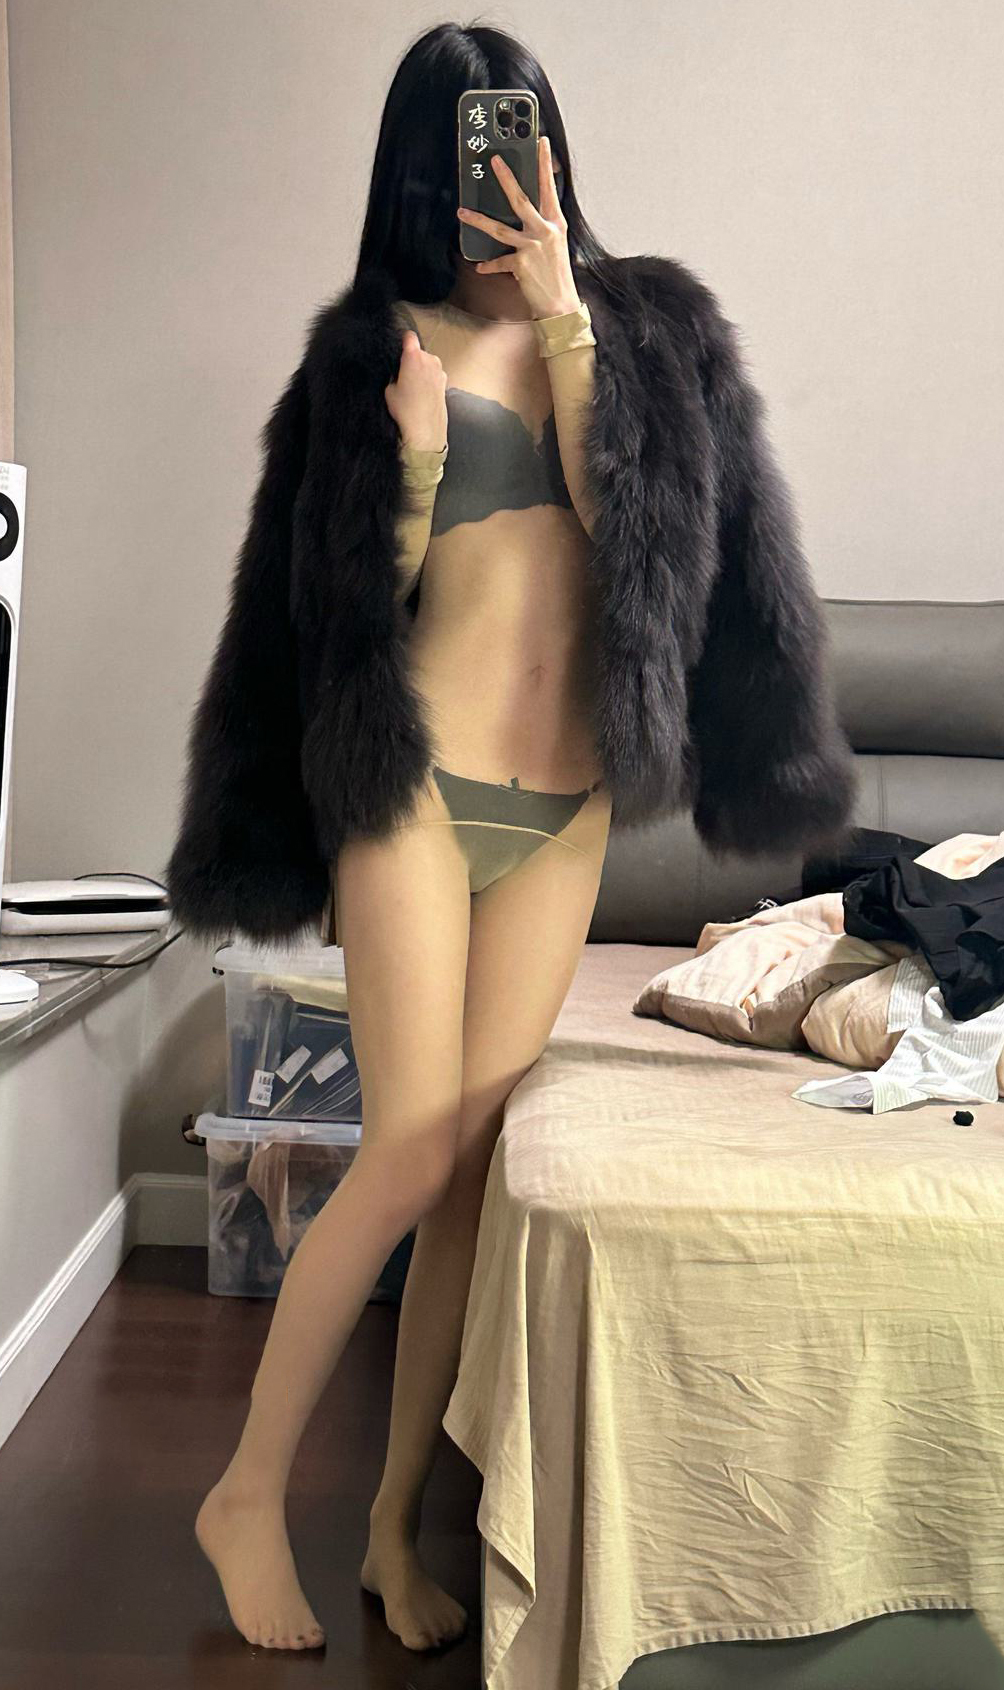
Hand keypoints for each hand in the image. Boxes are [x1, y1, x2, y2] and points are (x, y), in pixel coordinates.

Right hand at [384, 330, 447, 450]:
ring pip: (427, 364)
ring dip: (421, 371)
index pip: (409, 337)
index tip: (400, 347)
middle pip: (419, 352)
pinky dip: (428, 381)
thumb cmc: (406, 410)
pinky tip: (422, 396)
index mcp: (413, 357)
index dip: (404, 341)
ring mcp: (439, 371)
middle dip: (412, 360)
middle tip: (403, 376)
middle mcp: (429, 360)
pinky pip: (433, 376)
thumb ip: (395, 376)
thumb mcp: (390, 390)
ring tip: (413, 389)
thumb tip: (398, 375)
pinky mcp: (445, 383)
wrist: (425, 430)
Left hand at [456, 136, 580, 319]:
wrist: (560, 304)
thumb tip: (524, 213)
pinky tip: (479, 267)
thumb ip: (542, 226)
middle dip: (506, 179)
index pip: (549, 188)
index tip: (541, 142)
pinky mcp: (520, 264)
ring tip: (462, 212)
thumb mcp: (555, 244)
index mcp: (555, 223)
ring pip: (499, 228)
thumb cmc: (557, 274)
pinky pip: (498, 261)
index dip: (544, 164)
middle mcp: (545, 231)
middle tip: (494, 161)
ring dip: (478, 220)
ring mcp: (532, 247)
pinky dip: (488, 266)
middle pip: (521, 200)